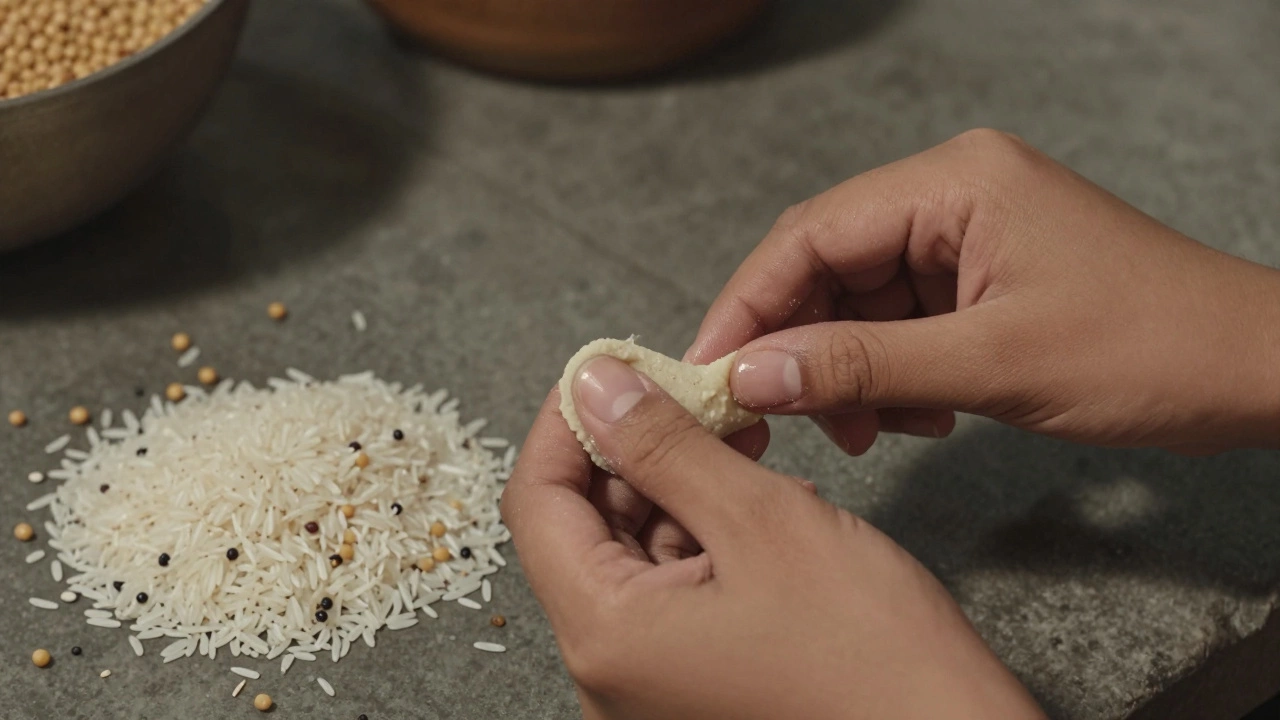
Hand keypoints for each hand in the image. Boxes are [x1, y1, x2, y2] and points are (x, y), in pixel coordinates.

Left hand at [502, 363, 1045, 719]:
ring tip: (746, 443)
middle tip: (695, 394)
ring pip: (634, 553)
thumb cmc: (875, 657)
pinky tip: (762, 500)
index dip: (567, 423)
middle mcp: (611, 672)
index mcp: (607, 637)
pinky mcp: (694, 683)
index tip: (609, 371)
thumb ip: (666, 447)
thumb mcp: (763, 521)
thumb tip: (596, 385)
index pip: (537, 502)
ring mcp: (651, 684)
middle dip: (635, 449)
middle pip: (585, 527)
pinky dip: (707, 534)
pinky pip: (673, 590)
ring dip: (679, 486)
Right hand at [687, 129, 1279, 455]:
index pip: (810, 235)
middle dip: (800, 348)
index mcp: (953, 182)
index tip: (711, 373)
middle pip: (827, 267)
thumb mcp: (992, 364)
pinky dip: (892, 374)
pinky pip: (902, 323)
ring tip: (873, 429)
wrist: (1253, 371)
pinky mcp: (981, 279)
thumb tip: (752, 376)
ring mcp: (968, 237)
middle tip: (776, 419)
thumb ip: (861, 366)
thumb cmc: (1150, 348)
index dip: (749, 305)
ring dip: (849, 371)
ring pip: (860, 302)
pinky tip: (922, 415)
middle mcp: (951, 195)